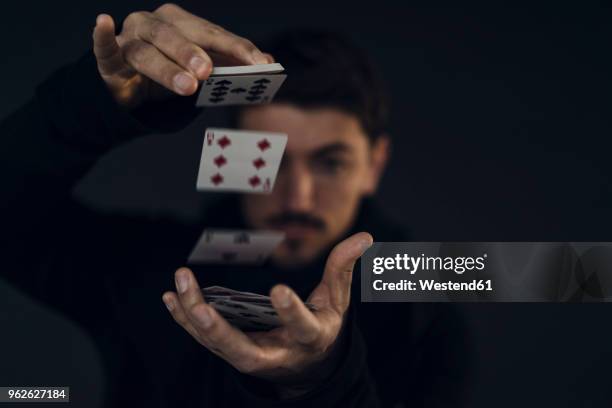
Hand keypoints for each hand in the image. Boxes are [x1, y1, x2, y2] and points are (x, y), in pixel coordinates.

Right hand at [92, 3, 272, 107]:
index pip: (213, 34)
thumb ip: (231, 66)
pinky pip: (104, 48)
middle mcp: (155, 24)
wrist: (132, 90)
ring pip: (147, 52)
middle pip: (175, 36)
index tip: (262, 64)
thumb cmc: (171, 74)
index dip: (237, 49)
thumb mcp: (203, 71)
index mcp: (182, 23)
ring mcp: (130, 39)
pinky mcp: (109, 59)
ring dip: (167, 67)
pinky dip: (101, 36)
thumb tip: (270, 62)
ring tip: (189, 85)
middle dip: (194, 52)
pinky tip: (102, 21)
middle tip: (210, 71)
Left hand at [162, 232, 372, 393]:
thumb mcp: (337, 300)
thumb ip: (344, 268)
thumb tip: (365, 236)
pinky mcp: (231, 351)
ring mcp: (249, 355)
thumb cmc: (323, 325)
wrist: (306, 365)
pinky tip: (171, 297)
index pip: (301, 328)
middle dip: (217, 328)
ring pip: (216, 343)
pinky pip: (204, 338)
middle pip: (241, 348)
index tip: (278, 289)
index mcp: (308, 338)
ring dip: (193, 316)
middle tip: (199, 305)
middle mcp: (275, 353)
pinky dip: (184, 319)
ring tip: (179, 284)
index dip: (290, 312)